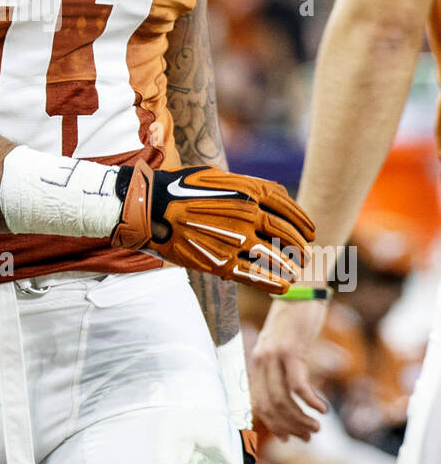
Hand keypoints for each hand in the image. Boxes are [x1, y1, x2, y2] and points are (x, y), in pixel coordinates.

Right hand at [111, 164, 315, 292]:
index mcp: (248, 191)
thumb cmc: (182, 188)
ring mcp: (236, 240)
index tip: (312, 232)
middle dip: (300, 247)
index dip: (303, 222)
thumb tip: (273, 193)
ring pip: (275, 258)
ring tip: (297, 273)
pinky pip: (255, 276)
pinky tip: (282, 287)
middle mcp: (248, 215)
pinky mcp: (221, 262)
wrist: (151, 207)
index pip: (288, 208)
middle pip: (286, 235)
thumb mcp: (218, 177)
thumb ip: (247, 186)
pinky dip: (273, 283)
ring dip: (290, 267)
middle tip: (306, 254)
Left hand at [248, 298, 327, 440]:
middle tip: (309, 436)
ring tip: (317, 427)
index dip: (274, 425)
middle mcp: (260, 361)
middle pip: (270, 407)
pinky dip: (311, 402)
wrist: (299, 290)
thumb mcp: (282, 347)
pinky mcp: (291, 351)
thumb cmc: (294, 320)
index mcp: (256, 363)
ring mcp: (274, 356)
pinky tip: (323, 408)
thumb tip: (292, 397)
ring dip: (301, 419)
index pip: (258, 404)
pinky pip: (298, 386)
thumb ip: (281, 369)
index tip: (290, 438)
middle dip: (290, 427)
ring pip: (284, 400)